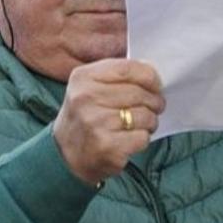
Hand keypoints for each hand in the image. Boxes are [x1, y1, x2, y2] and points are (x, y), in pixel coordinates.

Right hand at [52, 59, 164, 185]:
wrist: (66, 154)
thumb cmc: (86, 115)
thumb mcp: (91, 86)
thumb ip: (118, 74)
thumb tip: (152, 71)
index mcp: (83, 77)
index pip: (129, 69)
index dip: (150, 77)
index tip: (157, 85)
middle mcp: (86, 98)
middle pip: (140, 93)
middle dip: (154, 101)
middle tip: (155, 107)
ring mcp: (95, 123)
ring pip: (145, 116)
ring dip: (150, 121)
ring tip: (140, 124)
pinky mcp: (107, 147)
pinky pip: (142, 137)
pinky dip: (142, 139)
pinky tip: (130, 139)